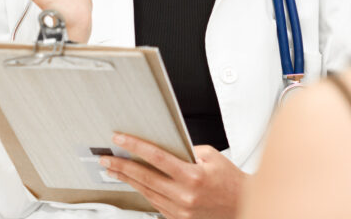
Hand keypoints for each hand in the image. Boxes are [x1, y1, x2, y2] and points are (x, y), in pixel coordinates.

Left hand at [102, 133, 244, 218]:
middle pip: (145, 178)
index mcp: (193, 176)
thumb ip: (188, 150)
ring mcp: (181, 210)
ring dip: (129, 180)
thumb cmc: (230, 181)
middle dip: (122, 166)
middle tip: (107, 159)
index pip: (156, 158)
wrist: (242, 206)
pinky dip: (144, 192)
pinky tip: (136, 184)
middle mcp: (185, 195)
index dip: (135, 147)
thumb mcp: (213, 157)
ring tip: (115, 170)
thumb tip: (167, 146)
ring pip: (147, 193)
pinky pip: (156, 204)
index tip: (120, 140)